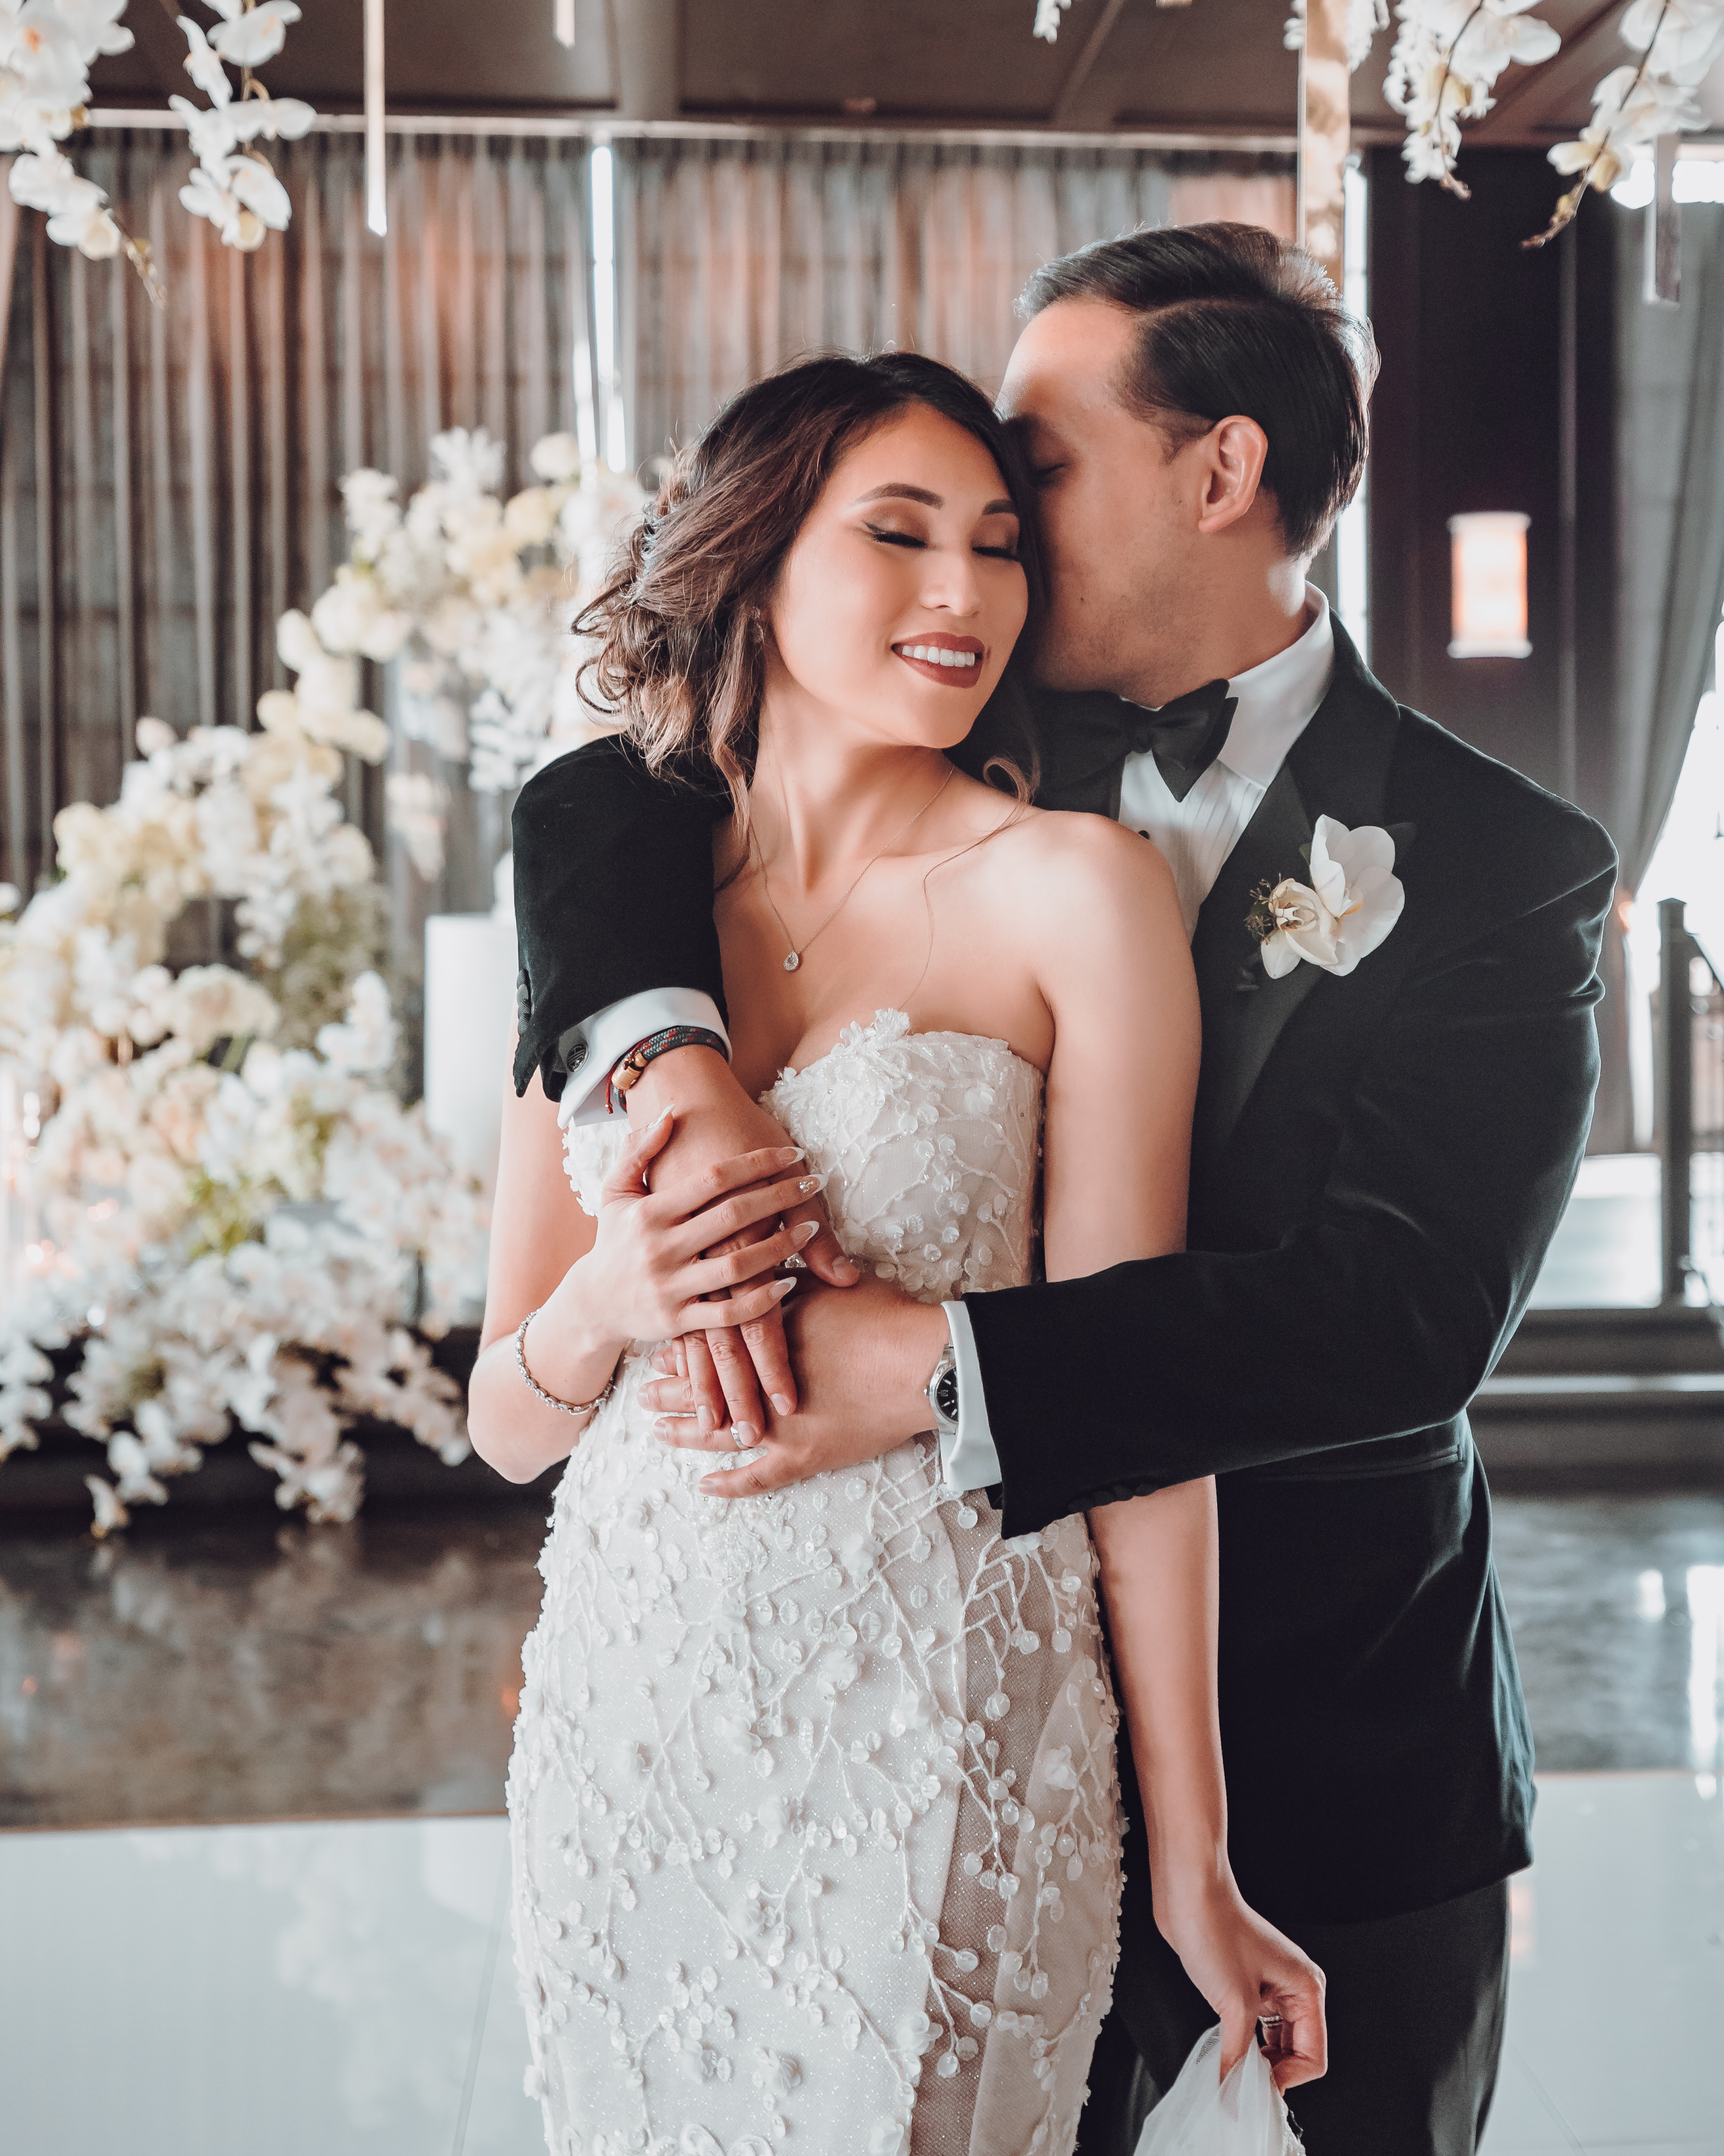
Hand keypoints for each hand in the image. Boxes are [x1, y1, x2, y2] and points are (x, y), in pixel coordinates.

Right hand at [627, 1047, 858, 1440]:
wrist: (592, 1303)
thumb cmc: (614, 1240)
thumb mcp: (616, 1192)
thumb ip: (639, 1151)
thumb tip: (670, 1112)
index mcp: (649, 1212)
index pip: (712, 1178)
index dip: (756, 1163)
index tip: (791, 1152)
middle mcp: (659, 1248)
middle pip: (731, 1217)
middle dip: (779, 1197)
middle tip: (812, 1183)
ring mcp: (670, 1287)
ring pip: (736, 1267)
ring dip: (780, 1247)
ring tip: (811, 1229)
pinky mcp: (678, 1322)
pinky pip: (728, 1313)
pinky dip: (762, 1300)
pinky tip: (789, 1281)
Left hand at [642, 1275, 949, 1496]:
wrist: (925, 1360)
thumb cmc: (888, 1315)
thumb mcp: (842, 1279)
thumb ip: (812, 1263)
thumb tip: (793, 1243)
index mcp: (766, 1331)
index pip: (713, 1340)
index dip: (688, 1346)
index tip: (662, 1352)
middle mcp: (762, 1380)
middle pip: (706, 1383)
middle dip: (673, 1388)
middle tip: (643, 1395)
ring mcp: (778, 1423)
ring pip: (718, 1429)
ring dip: (686, 1431)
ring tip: (657, 1432)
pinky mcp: (802, 1455)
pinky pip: (757, 1477)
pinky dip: (732, 1484)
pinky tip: (706, 1487)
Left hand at [1155, 1879, 1326, 2091]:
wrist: (1187, 1892)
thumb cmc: (1216, 1931)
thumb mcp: (1233, 2003)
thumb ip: (1238, 2056)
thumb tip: (1234, 2096)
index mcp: (1306, 1988)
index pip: (1313, 2056)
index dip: (1286, 2079)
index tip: (1254, 2090)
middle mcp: (1295, 1987)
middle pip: (1296, 2051)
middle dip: (1271, 2071)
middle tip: (1240, 2086)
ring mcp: (1271, 1985)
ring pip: (1275, 2041)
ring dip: (1256, 2060)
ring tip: (1231, 2071)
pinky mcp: (1248, 1984)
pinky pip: (1255, 2027)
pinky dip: (1243, 2044)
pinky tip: (1226, 2052)